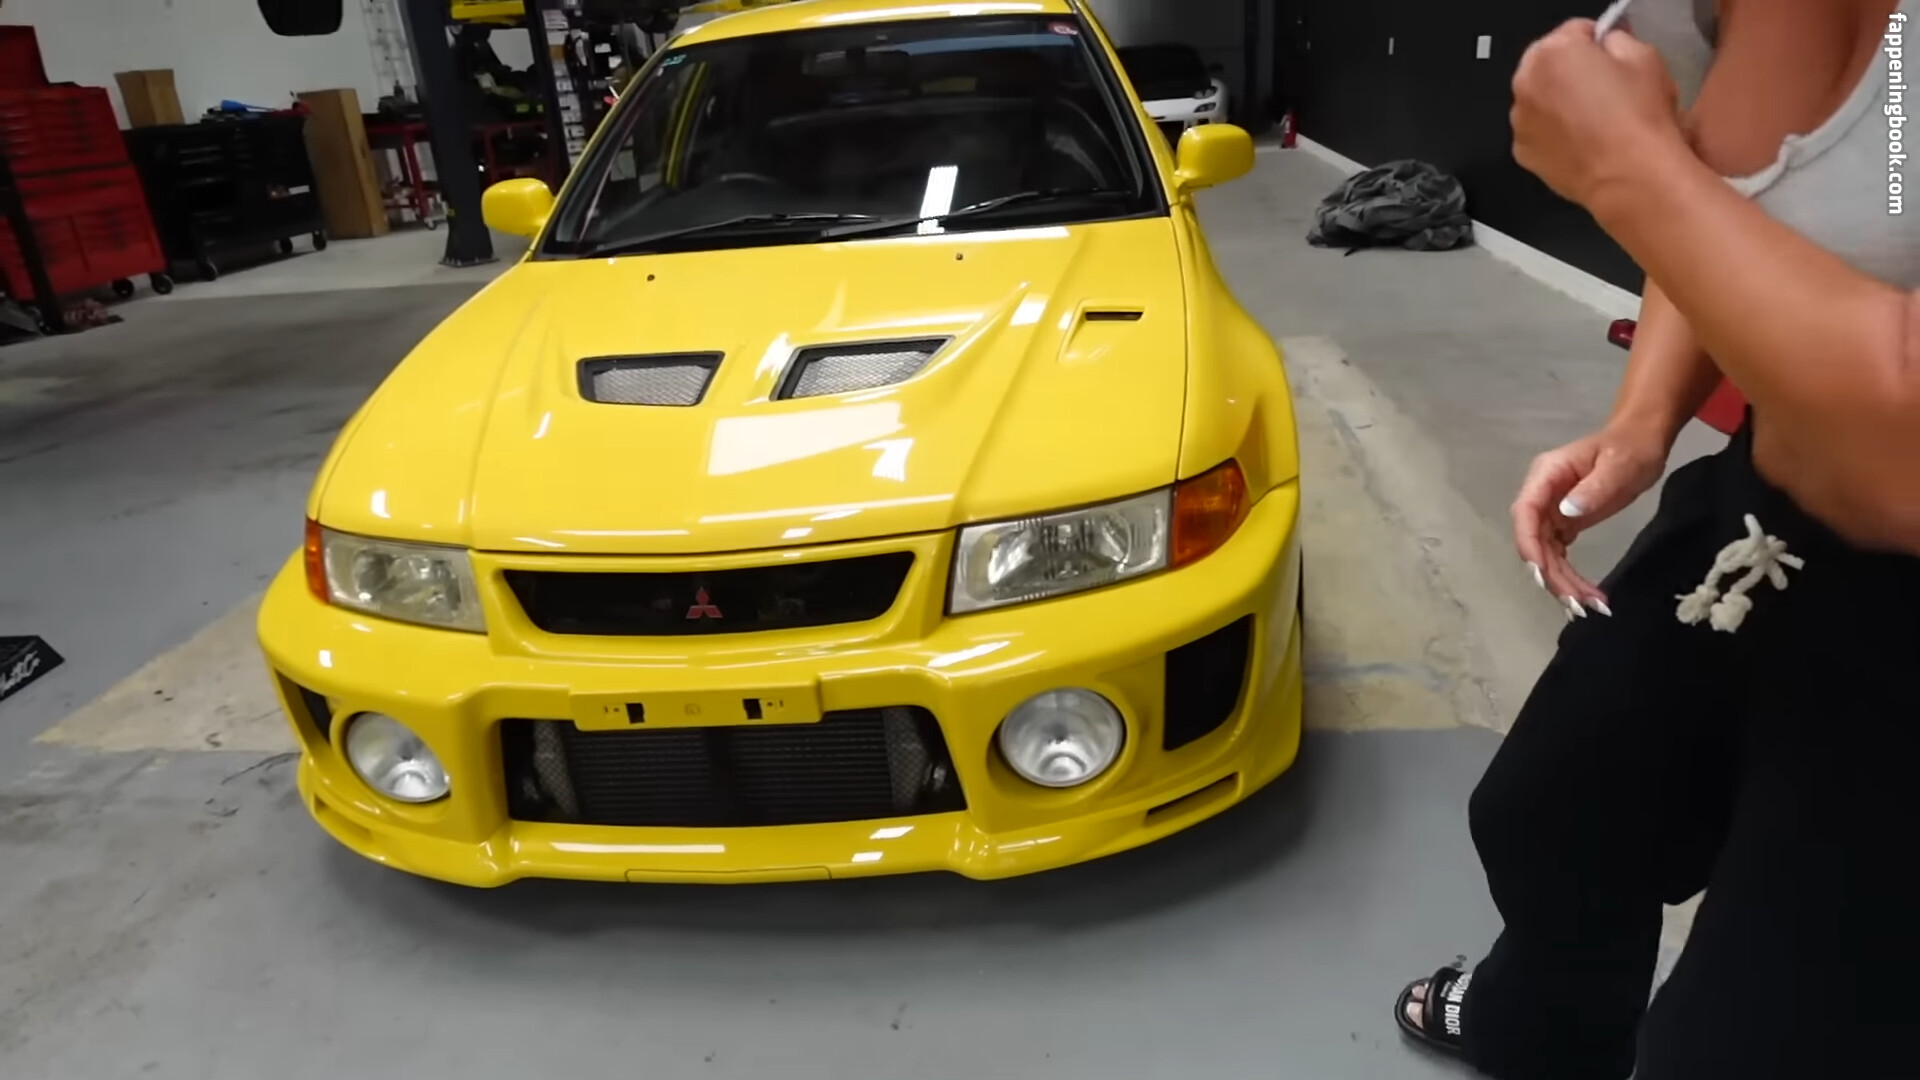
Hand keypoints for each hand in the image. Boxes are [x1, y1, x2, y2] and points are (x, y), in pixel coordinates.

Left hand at [1510, 20, 1685, 206]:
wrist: (1631, 175)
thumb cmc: (1638, 120)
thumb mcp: (1644, 57)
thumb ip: (1618, 40)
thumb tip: (1609, 43)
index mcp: (1552, 53)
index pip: (1573, 32)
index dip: (1596, 42)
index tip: (1609, 54)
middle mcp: (1527, 85)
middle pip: (1549, 65)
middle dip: (1574, 72)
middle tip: (1606, 89)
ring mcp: (1521, 121)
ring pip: (1541, 100)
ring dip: (1561, 103)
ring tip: (1598, 119)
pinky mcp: (1523, 152)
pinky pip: (1538, 131)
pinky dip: (1555, 133)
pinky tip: (1585, 140)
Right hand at [1511, 424, 1669, 617]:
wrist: (1642, 442)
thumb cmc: (1631, 448)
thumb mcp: (1619, 465)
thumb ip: (1594, 488)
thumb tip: (1565, 512)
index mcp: (1546, 475)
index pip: (1525, 512)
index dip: (1529, 544)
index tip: (1542, 571)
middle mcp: (1542, 496)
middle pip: (1535, 541)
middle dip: (1552, 574)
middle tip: (1577, 603)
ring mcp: (1551, 513)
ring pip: (1547, 555)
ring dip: (1563, 583)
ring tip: (1590, 606)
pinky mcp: (1564, 526)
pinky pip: (1560, 557)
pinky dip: (1571, 578)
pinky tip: (1588, 596)